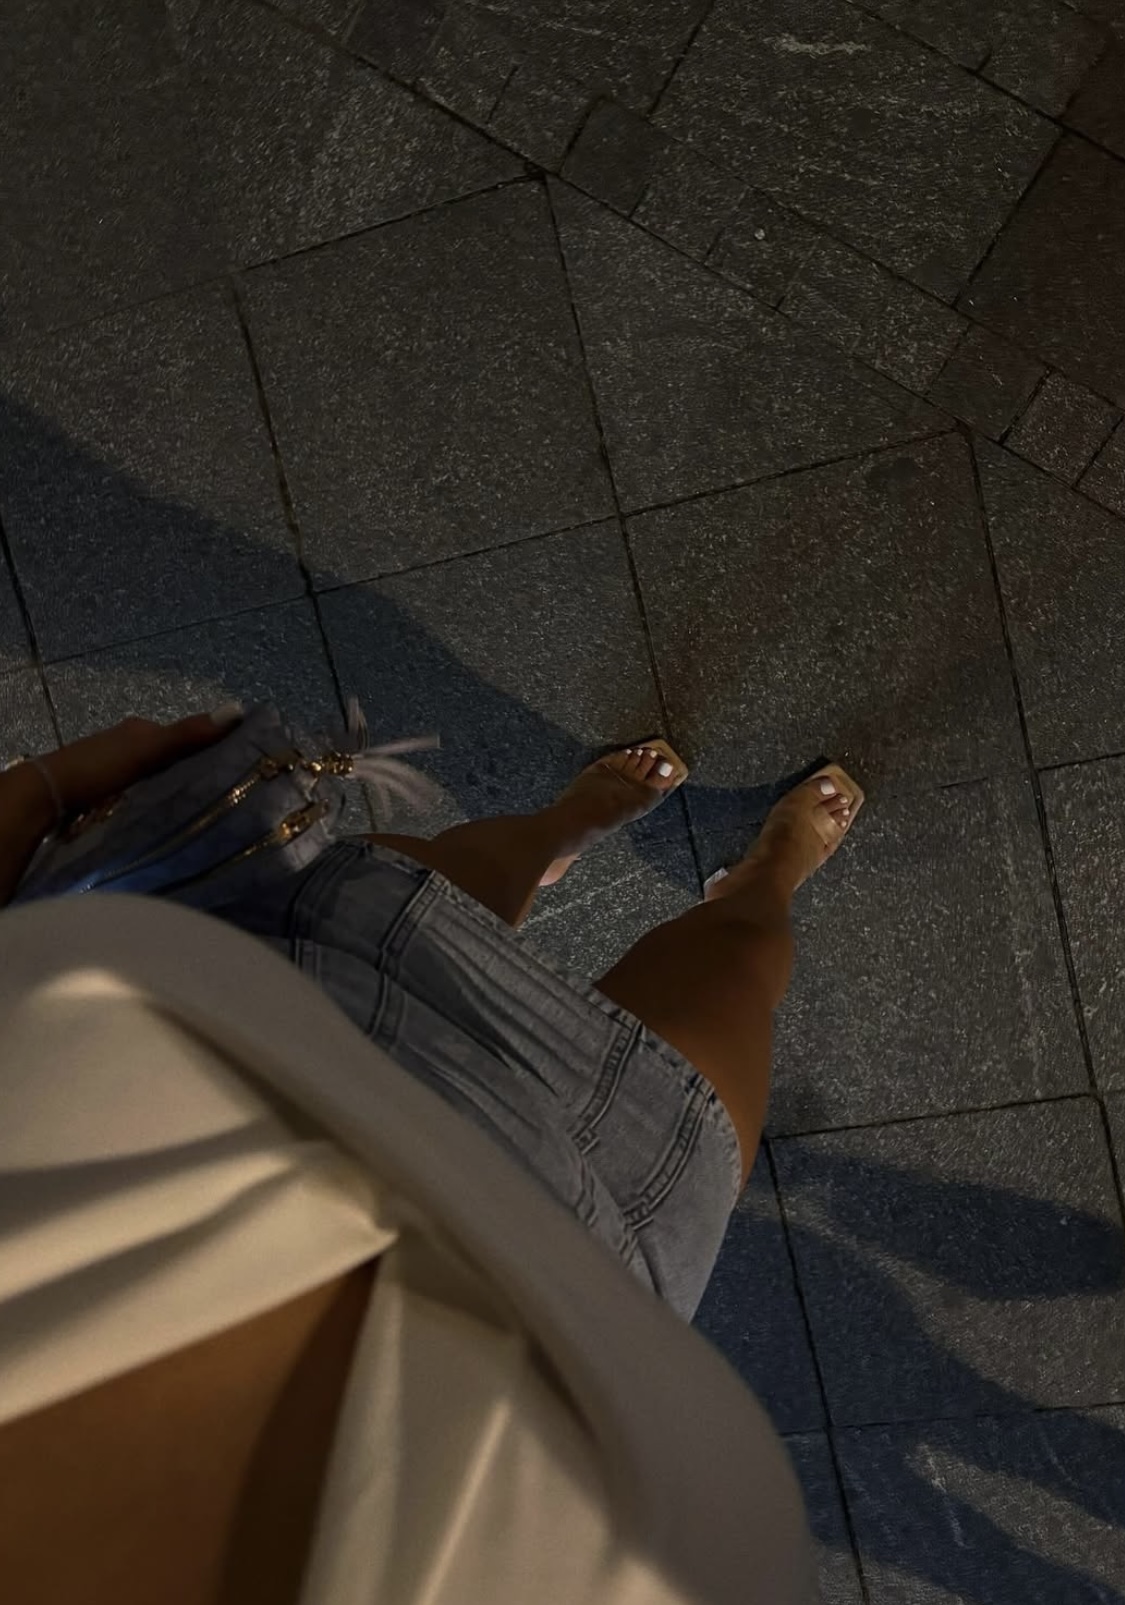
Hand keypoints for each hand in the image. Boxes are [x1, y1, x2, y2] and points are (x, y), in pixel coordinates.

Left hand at [30, 705, 244, 816]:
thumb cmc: (100, 767)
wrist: (47, 797)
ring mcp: (115, 773)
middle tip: (220, 797)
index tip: (238, 769)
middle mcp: (128, 747)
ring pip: (157, 781)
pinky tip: (165, 820)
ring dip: (173, 793)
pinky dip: (155, 806)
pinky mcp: (105, 797)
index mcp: (140, 731)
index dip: (212, 749)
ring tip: (198, 813)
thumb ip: (189, 734)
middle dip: (194, 775)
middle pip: (172, 760)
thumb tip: (239, 708)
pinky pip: (141, 798)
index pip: (186, 737)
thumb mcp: (149, 749)